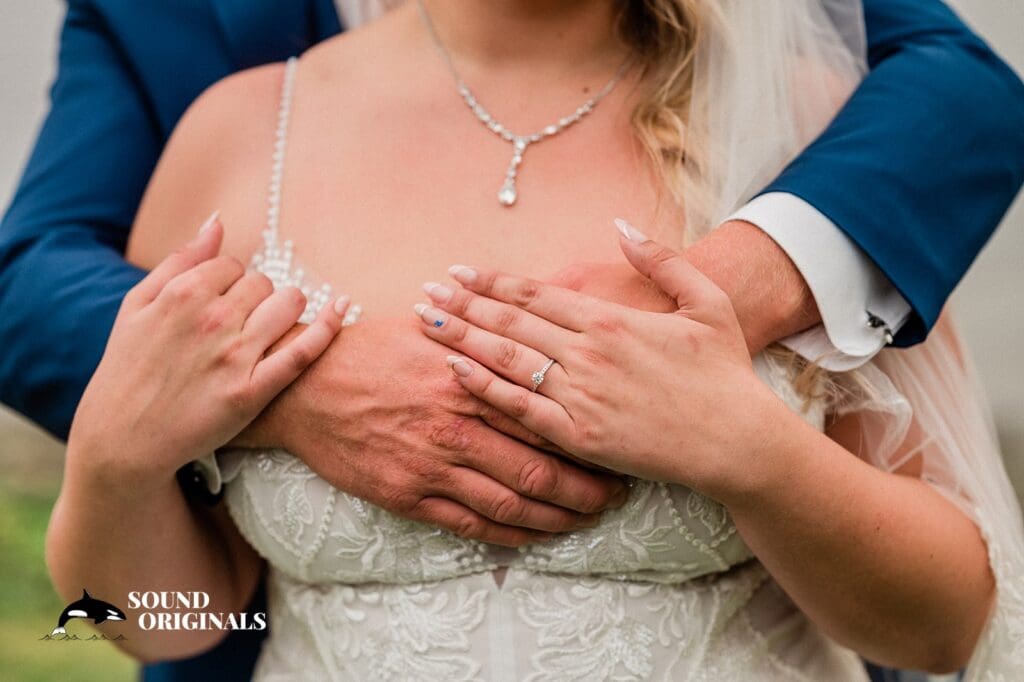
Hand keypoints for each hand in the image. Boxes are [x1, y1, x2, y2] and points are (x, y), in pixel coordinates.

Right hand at [68, 215, 347, 491]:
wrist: (124, 437)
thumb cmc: (129, 367)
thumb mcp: (137, 305)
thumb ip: (181, 260)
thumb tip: (217, 221)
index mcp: (183, 294)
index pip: (232, 265)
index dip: (230, 283)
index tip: (222, 303)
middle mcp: (213, 319)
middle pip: (263, 283)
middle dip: (256, 298)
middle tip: (241, 324)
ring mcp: (236, 356)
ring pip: (289, 305)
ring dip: (287, 310)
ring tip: (272, 328)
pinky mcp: (254, 391)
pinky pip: (304, 350)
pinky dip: (329, 327)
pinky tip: (342, 308)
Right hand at [237, 317, 628, 546]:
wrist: (306, 388)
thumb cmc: (373, 350)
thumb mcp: (432, 328)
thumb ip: (486, 336)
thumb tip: (536, 328)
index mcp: (468, 378)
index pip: (545, 414)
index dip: (587, 435)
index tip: (615, 442)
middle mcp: (456, 426)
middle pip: (540, 468)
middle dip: (587, 487)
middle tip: (619, 493)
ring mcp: (432, 466)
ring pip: (512, 504)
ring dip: (557, 517)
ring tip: (588, 519)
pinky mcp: (409, 496)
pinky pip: (471, 525)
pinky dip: (510, 536)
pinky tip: (535, 537)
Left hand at [415, 220, 778, 497]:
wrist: (736, 440)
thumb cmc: (723, 371)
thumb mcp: (705, 302)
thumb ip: (663, 259)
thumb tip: (621, 224)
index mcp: (610, 319)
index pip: (535, 294)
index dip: (492, 282)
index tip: (458, 272)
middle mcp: (587, 353)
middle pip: (510, 323)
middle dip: (464, 305)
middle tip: (427, 292)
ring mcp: (580, 397)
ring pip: (507, 361)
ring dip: (463, 339)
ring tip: (428, 323)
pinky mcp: (580, 437)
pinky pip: (521, 409)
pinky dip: (485, 389)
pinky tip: (456, 373)